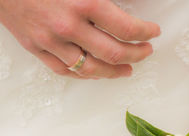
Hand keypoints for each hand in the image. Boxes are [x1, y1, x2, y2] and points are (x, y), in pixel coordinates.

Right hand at [0, 0, 160, 78]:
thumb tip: (132, 2)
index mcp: (82, 2)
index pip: (125, 27)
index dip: (145, 32)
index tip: (153, 33)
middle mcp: (67, 26)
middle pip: (112, 52)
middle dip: (136, 55)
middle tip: (146, 52)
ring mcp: (49, 41)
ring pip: (90, 68)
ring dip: (113, 72)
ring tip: (127, 70)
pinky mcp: (35, 49)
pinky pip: (65, 71)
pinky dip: (85, 75)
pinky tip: (97, 73)